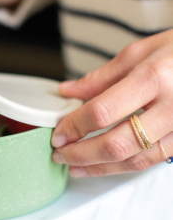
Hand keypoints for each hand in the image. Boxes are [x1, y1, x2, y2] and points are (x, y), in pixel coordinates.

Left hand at [51, 30, 172, 176]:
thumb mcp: (140, 51)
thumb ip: (101, 77)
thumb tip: (68, 91)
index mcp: (154, 77)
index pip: (102, 111)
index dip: (74, 126)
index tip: (58, 133)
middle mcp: (172, 106)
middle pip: (116, 143)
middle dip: (81, 154)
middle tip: (59, 155)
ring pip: (135, 160)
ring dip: (99, 168)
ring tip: (75, 167)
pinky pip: (151, 161)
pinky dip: (123, 166)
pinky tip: (103, 165)